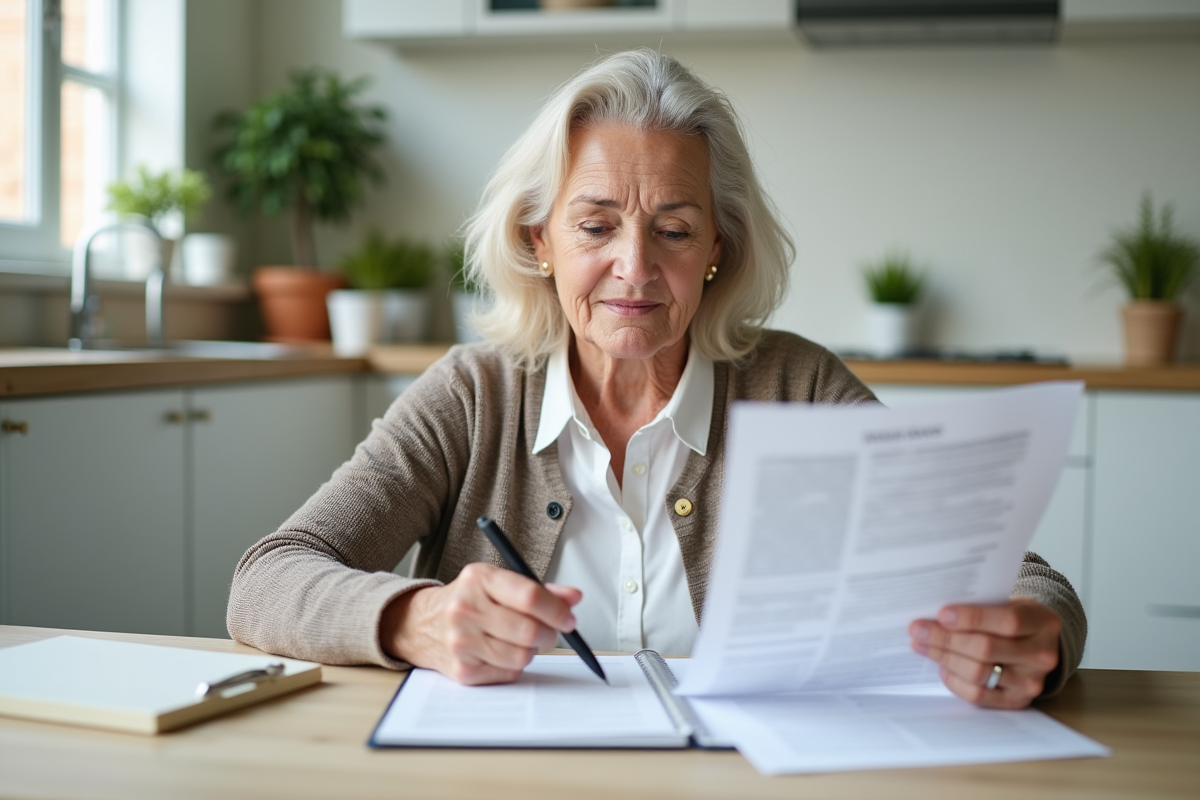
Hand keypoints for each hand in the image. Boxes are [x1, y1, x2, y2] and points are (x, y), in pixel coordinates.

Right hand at [381, 562, 582, 684]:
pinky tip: (502, 652)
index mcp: (479, 579)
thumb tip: (574, 598)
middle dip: (550, 635)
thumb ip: (539, 590)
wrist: (421, 624)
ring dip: (531, 651)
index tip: (569, 619)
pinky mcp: (461, 670)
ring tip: (521, 640)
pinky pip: (508, 674)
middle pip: (529, 631)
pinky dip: (514, 666)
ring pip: (521, 656)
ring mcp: (461, 642)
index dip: (558, 611)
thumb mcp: (498, 583)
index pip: (530, 596)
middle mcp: (465, 609)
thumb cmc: (469, 600)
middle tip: (553, 633)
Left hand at [909, 597, 1061, 708]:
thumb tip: (935, 615)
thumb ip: (981, 608)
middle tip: (917, 630)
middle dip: (946, 639)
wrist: (1039, 645)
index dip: (972, 618)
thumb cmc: (1014, 619)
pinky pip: (978, 695)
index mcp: (1042, 623)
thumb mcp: (1008, 604)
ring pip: (978, 673)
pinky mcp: (1017, 702)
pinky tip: (941, 666)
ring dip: (944, 658)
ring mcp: (1030, 682)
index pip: (1007, 622)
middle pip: (986, 649)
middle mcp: (1041, 656)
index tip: (941, 614)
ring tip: (921, 645)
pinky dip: (954, 680)